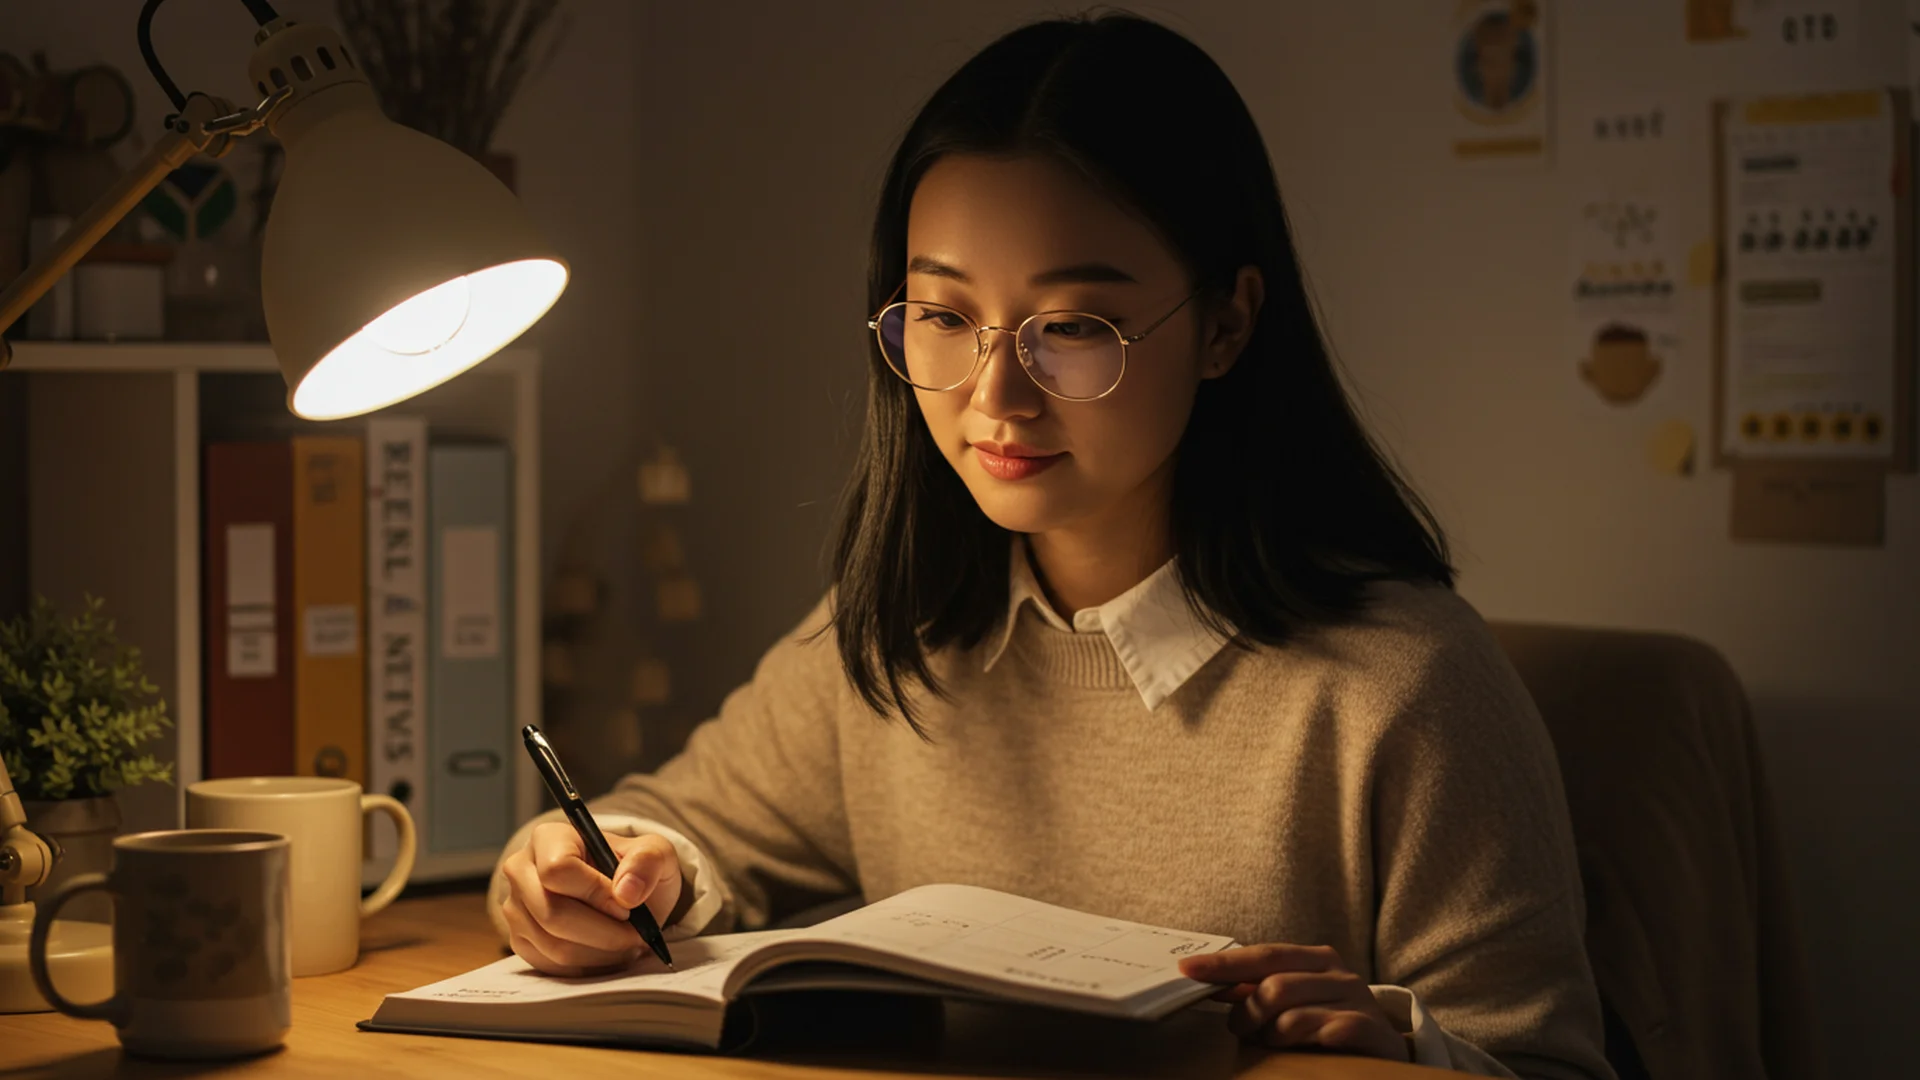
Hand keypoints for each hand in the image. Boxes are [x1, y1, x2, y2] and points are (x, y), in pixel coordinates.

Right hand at [499, 822, 683, 974]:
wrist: (624, 896)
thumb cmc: (635, 870)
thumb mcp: (656, 853)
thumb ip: (648, 861)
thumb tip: (627, 892)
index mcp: (548, 838)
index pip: (558, 871)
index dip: (596, 894)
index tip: (628, 907)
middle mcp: (521, 870)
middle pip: (551, 913)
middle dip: (603, 933)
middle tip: (636, 935)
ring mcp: (515, 908)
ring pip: (554, 945)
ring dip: (600, 953)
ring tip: (627, 943)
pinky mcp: (520, 940)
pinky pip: (552, 965)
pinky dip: (588, 966)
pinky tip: (608, 952)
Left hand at [1178, 944, 1408, 1062]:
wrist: (1386, 1052)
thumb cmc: (1330, 1023)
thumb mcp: (1296, 1001)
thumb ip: (1258, 990)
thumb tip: (1210, 982)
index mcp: (1318, 959)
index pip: (1264, 955)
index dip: (1224, 963)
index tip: (1187, 969)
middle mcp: (1340, 974)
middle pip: (1274, 986)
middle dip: (1247, 1013)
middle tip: (1240, 1030)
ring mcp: (1357, 1001)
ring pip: (1291, 1015)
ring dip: (1270, 1036)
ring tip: (1270, 1045)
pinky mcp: (1369, 1030)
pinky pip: (1321, 1034)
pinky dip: (1300, 1045)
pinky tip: (1300, 1052)